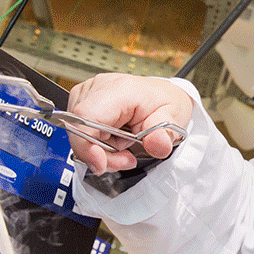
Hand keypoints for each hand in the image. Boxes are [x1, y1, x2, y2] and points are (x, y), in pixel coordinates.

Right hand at [66, 74, 192, 173]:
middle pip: (80, 132)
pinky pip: (81, 134)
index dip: (86, 146)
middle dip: (103, 155)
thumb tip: (157, 145)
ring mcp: (85, 96)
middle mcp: (96, 88)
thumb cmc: (163, 101)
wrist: (161, 94)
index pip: (85, 117)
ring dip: (101, 152)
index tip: (100, 164)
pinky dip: (98, 146)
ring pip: (79, 137)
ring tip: (124, 145)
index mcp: (119, 89)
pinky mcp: (81, 105)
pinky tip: (115, 141)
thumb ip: (165, 135)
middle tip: (128, 158)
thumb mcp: (174, 117)